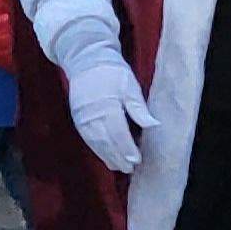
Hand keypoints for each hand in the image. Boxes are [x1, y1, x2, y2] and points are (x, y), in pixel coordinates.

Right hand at [57, 42, 155, 174]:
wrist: (85, 60)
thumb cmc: (112, 72)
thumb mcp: (130, 86)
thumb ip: (138, 108)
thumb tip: (153, 125)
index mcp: (107, 106)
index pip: (118, 133)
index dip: (127, 148)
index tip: (137, 160)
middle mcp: (92, 115)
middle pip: (105, 141)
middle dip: (117, 157)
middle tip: (129, 169)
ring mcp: (82, 117)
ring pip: (94, 142)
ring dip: (106, 156)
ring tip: (118, 167)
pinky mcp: (77, 117)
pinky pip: (87, 137)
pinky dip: (96, 148)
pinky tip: (104, 154)